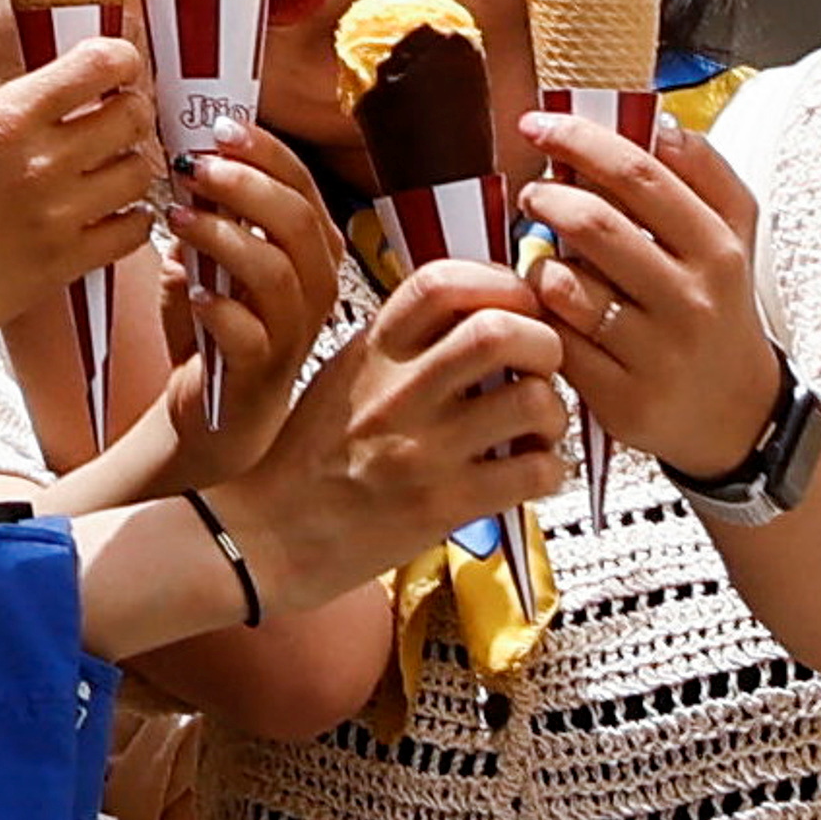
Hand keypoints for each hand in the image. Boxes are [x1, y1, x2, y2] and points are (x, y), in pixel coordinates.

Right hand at [0, 38, 158, 379]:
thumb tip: (31, 115)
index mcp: (2, 119)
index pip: (97, 64)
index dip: (119, 61)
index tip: (116, 69)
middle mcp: (38, 161)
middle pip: (132, 115)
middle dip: (130, 112)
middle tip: (116, 122)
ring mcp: (57, 215)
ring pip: (140, 172)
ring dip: (130, 168)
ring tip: (108, 174)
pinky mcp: (64, 264)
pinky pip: (133, 231)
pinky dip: (131, 221)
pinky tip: (109, 219)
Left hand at [141, 126, 332, 484]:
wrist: (212, 413)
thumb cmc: (216, 328)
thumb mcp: (209, 260)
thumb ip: (206, 217)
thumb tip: (186, 164)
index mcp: (310, 249)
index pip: (302, 185)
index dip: (266, 152)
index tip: (220, 128)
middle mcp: (314, 286)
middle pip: (296, 220)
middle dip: (244, 186)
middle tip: (194, 168)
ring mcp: (293, 330)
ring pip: (276, 271)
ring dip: (224, 237)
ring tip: (177, 219)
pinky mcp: (261, 371)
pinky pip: (249, 334)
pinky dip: (221, 308)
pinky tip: (194, 290)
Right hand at [202, 261, 571, 606]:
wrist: (266, 538)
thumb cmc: (308, 460)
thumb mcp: (343, 377)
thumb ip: (401, 342)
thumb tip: (480, 311)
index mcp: (372, 352)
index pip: (442, 282)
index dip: (498, 281)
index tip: (514, 303)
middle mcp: (396, 394)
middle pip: (499, 329)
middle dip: (544, 341)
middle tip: (542, 364)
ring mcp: (420, 451)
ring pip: (531, 399)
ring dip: (554, 409)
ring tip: (538, 424)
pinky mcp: (442, 508)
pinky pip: (532, 472)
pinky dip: (550, 469)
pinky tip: (529, 472)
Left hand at [521, 104, 782, 481]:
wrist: (737, 413)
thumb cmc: (719, 307)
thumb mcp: (734, 235)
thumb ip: (703, 173)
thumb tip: (660, 122)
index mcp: (717, 248)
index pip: (640, 175)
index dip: (580, 141)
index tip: (538, 124)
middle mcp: (691, 299)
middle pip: (594, 225)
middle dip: (548, 197)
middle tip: (533, 193)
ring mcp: (655, 353)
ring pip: (565, 285)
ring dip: (538, 259)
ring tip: (543, 254)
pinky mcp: (623, 398)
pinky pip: (556, 339)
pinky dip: (539, 314)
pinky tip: (544, 305)